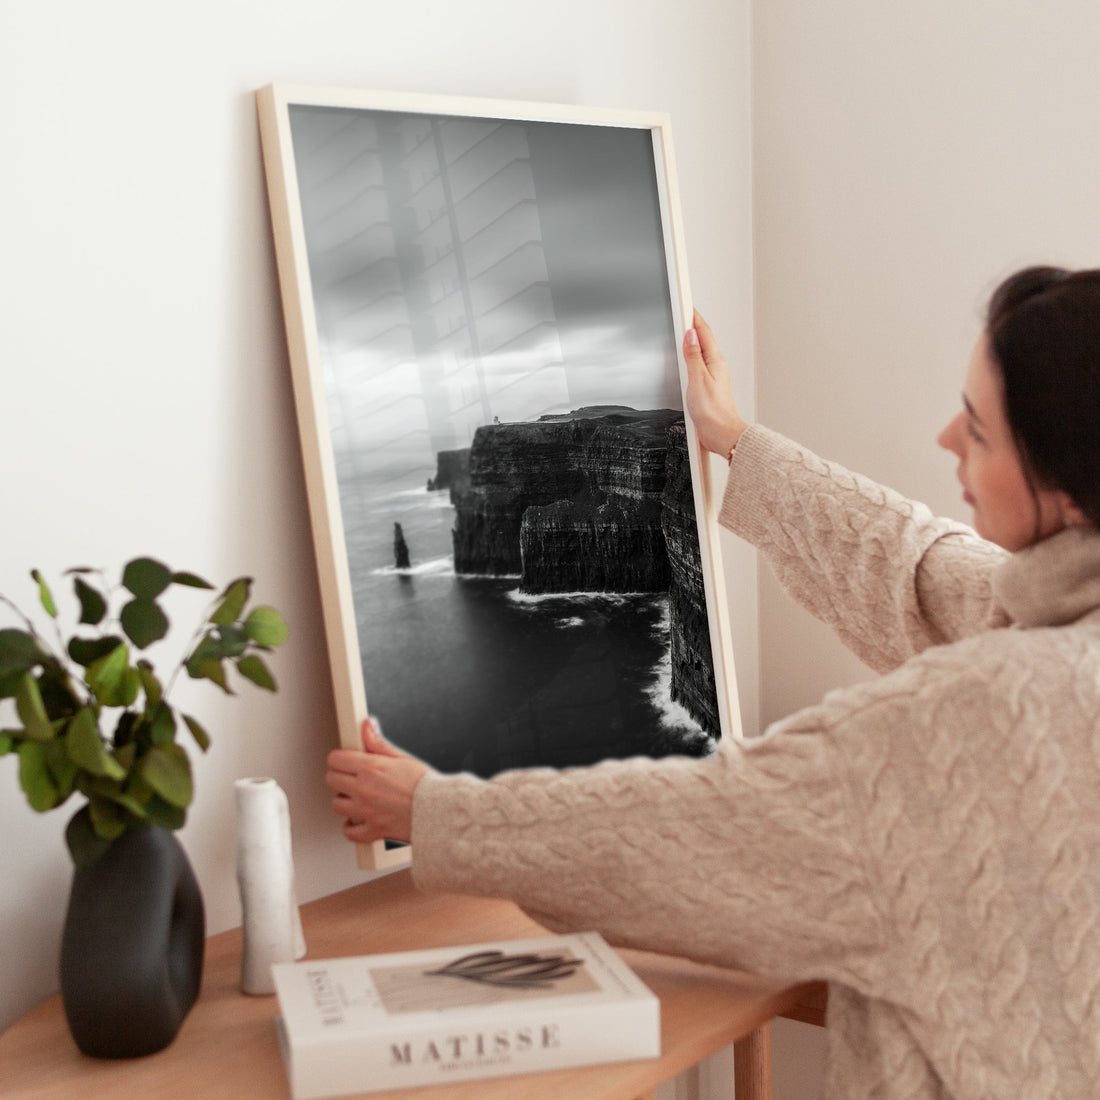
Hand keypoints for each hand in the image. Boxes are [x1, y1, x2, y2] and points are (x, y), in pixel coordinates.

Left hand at [325, 718, 430, 844]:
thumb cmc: (426, 785)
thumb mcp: (402, 758)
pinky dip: (351, 827)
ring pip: (336, 805)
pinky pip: (350, 832)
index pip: (336, 759)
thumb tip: (367, 726)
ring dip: (344, 800)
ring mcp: (366, 811)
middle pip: (331, 780)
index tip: (345, 760)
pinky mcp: (372, 830)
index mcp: (371, 768)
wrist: (440, 811)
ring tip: (356, 797)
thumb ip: (379, 743)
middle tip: (351, 777)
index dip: (340, 758)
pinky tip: (357, 820)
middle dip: (339, 776)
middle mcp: (364, 789)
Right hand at [683, 309, 748, 457]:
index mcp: (714, 361)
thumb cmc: (713, 412)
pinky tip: (686, 358)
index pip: (703, 332)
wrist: (721, 433)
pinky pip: (698, 365)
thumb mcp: (698, 380)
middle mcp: (715, 366)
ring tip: (684, 329)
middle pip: (702, 339)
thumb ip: (693, 357)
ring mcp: (712, 376)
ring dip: (692, 340)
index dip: (694, 317)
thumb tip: (690, 335)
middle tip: (683, 311)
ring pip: (700, 352)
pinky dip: (691, 357)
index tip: (686, 304)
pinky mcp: (707, 387)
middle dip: (692, 324)